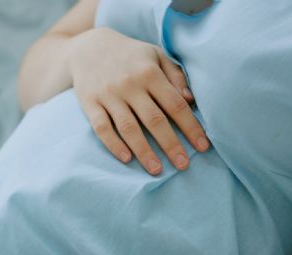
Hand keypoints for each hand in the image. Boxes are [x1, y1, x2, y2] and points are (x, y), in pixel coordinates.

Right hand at [68, 27, 209, 174]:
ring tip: (156, 170)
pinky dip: (114, 144)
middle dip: (171, 144)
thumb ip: (175, 76)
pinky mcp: (90, 103)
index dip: (190, 126)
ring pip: (128, 128)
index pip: (175, 104)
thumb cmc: (130, 56)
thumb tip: (191, 101)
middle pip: (154, 120)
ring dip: (144, 151)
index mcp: (149, 73)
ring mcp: (108, 95)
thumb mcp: (156, 56)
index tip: (202, 146)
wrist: (88, 47)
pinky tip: (127, 158)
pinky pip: (102, 128)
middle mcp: (129, 84)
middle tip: (183, 165)